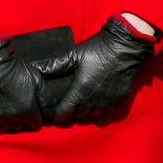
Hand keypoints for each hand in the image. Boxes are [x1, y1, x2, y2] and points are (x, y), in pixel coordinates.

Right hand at [0, 35, 47, 129]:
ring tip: (2, 108)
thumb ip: (47, 99)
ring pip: (4, 129)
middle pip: (19, 127)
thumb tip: (51, 114)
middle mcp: (13, 118)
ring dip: (4, 121)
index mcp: (28, 110)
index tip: (27, 107)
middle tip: (14, 104)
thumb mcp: (37, 79)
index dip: (32, 115)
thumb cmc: (14, 69)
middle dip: (19, 118)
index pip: (35, 123)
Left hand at [32, 17, 152, 121]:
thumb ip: (56, 65)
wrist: (126, 46)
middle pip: (78, 116)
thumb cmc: (98, 49)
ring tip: (83, 101)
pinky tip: (98, 97)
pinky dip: (100, 106)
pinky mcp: (120, 100)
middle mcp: (93, 101)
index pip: (64, 113)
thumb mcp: (75, 55)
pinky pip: (106, 110)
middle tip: (69, 103)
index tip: (54, 114)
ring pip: (93, 114)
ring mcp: (108, 102)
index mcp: (80, 91)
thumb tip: (36, 68)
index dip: (58, 115)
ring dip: (87, 110)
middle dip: (72, 112)